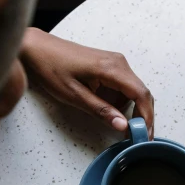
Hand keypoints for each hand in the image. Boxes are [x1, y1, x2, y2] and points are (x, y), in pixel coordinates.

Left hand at [20, 28, 153, 136]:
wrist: (37, 48)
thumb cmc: (51, 68)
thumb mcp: (75, 96)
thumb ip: (101, 111)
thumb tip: (123, 126)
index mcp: (112, 68)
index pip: (141, 94)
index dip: (146, 117)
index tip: (144, 135)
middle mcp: (118, 62)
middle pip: (142, 93)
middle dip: (142, 116)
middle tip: (138, 136)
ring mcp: (115, 62)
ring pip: (133, 91)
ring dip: (128, 108)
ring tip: (112, 119)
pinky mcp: (109, 65)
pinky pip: (123, 86)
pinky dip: (118, 100)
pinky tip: (103, 105)